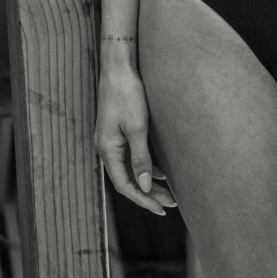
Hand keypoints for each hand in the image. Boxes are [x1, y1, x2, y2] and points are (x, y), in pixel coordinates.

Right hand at [95, 66, 177, 215]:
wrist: (118, 68)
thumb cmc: (127, 95)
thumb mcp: (137, 128)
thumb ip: (141, 158)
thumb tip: (145, 186)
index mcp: (107, 150)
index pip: (124, 185)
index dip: (142, 199)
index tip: (160, 209)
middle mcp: (106, 148)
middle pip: (127, 179)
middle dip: (148, 194)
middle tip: (170, 205)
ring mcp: (111, 140)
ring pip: (130, 169)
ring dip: (148, 181)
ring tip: (168, 194)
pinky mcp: (118, 131)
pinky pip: (131, 156)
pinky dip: (145, 166)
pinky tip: (161, 172)